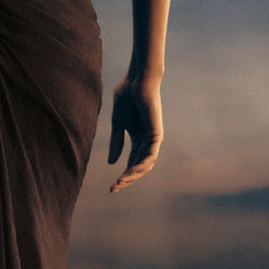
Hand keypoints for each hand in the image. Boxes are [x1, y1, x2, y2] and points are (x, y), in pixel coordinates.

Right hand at [107, 75, 163, 192]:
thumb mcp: (118, 122)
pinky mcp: (157, 134)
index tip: (112, 186)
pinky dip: (142, 164)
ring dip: (133, 175)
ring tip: (121, 181)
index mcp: (138, 138)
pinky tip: (131, 171)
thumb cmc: (127, 96)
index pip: (132, 162)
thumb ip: (116, 141)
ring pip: (145, 164)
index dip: (123, 175)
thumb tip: (111, 162)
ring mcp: (153, 138)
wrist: (137, 80)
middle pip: (138, 166)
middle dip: (127, 179)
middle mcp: (147, 141)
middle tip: (114, 188)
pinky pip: (151, 155)